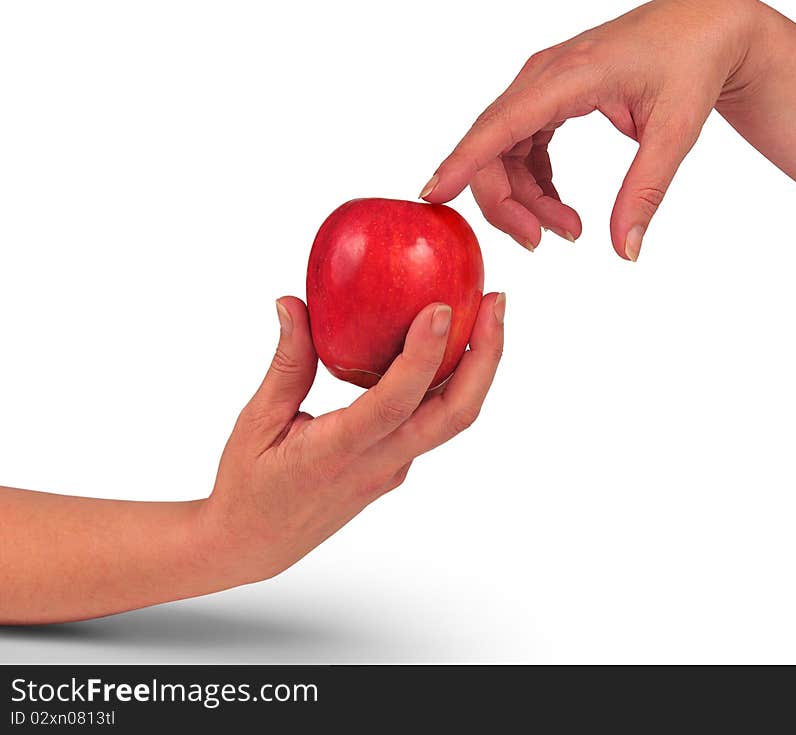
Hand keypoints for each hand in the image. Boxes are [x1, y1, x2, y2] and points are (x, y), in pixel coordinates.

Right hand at [200, 293, 504, 583]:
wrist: (257, 544)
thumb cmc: (249, 485)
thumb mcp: (257, 421)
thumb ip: (286, 362)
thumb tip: (292, 302)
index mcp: (338, 452)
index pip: (394, 404)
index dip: (422, 357)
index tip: (440, 308)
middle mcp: (379, 463)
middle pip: (454, 414)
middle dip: (486, 356)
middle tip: (496, 300)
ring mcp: (394, 467)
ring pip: (452, 418)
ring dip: (478, 367)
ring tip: (486, 313)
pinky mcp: (396, 464)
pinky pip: (434, 420)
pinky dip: (452, 379)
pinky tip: (447, 344)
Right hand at [421, 0, 760, 259]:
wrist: (703, 27)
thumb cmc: (691, 65)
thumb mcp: (675, 132)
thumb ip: (645, 191)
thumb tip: (625, 251)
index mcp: (570, 75)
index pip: (500, 124)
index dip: (462, 162)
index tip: (432, 195)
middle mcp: (544, 76)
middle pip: (492, 147)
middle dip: (506, 203)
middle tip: (542, 242)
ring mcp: (543, 85)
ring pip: (504, 152)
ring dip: (524, 199)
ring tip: (569, 229)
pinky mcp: (549, 97)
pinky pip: (521, 146)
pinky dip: (534, 183)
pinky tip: (559, 206)